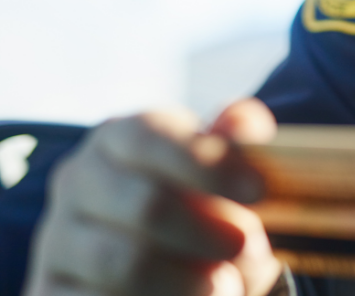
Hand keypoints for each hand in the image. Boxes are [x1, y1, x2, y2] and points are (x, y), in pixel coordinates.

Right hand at [23, 99, 283, 295]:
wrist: (176, 268)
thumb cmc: (206, 209)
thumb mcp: (227, 174)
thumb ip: (237, 145)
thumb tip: (241, 122)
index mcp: (120, 137)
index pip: (152, 136)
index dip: (209, 162)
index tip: (259, 189)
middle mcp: (78, 181)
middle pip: (145, 204)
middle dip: (207, 230)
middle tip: (250, 246)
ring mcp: (57, 239)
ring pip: (124, 263)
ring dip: (188, 280)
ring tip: (227, 286)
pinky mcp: (49, 290)